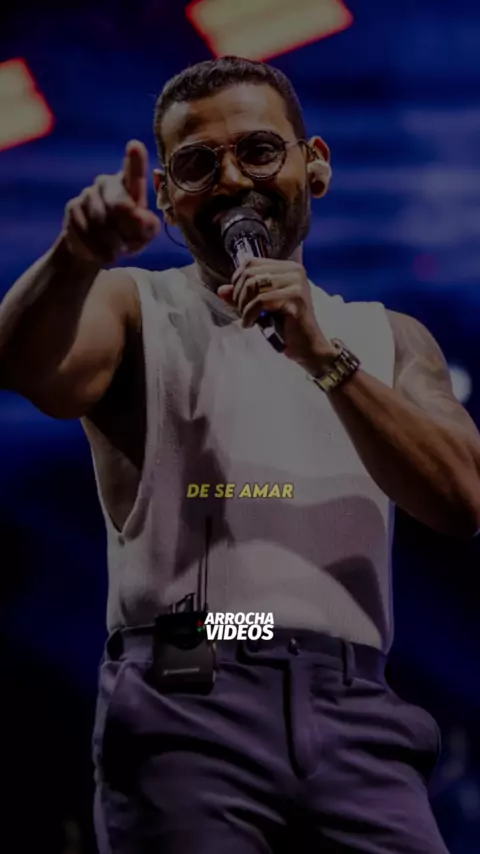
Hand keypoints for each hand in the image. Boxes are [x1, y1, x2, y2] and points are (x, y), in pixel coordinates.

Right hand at [62, 140, 161, 263]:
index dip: (135, 160)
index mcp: (130, 185)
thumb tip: (140, 216)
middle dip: (126, 227)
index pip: (133, 172)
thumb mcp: (143, 235)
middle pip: (119, 204)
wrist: (95, 251)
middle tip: (128, 244)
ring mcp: (87, 193)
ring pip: (100, 222)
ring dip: (110, 242)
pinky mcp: (72, 208)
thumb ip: (148, 226)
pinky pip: (84, 230)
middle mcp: (107, 183)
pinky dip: (94, 247)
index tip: (135, 146)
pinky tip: (99, 253)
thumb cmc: (127, 237)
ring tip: (115, 251)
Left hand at [218, 258, 335, 372]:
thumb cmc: (285, 327)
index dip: (237, 281)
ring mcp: (296, 283)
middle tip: (243, 313)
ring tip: (248, 319)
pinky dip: (250, 314)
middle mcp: (294, 270)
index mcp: (287, 267)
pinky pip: (260, 301)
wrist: (307, 347)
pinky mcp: (295, 298)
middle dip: (239, 296)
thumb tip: (222, 290)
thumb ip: (242, 296)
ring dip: (244, 306)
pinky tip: (250, 324)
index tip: (239, 300)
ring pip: (254, 285)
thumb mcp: (260, 307)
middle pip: (250, 273)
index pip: (251, 263)